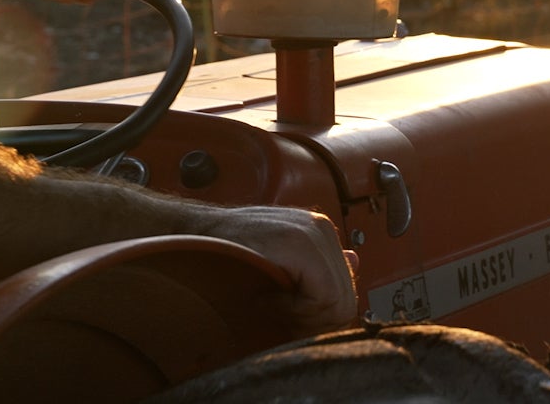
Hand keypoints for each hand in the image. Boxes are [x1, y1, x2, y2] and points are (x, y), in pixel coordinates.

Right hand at [198, 204, 358, 334]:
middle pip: (346, 301)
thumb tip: (354, 261)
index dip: (318, 318)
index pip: (345, 293)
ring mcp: (313, 233)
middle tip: (277, 314)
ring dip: (302, 315)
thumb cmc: (231, 253)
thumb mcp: (279, 262)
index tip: (288, 316)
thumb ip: (317, 265)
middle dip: (313, 321)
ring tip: (269, 302)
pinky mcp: (301, 243)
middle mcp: (322, 229)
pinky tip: (267, 298)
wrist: (195, 236)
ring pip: (338, 302)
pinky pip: (323, 296)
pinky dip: (294, 309)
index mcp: (321, 233)